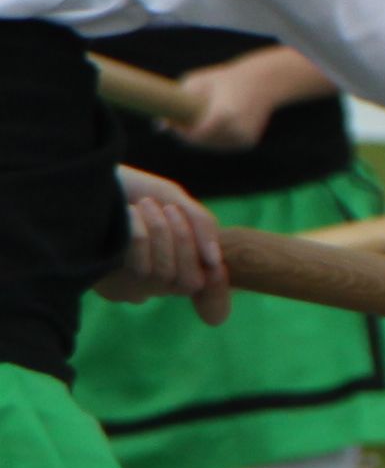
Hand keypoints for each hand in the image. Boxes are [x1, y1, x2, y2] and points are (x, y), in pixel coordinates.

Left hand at [99, 170, 230, 319]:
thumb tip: (215, 262)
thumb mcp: (173, 200)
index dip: (217, 286)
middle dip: (183, 239)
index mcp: (173, 267)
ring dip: (161, 234)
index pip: (204, 288)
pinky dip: (140, 236)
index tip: (216, 264)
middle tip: (167, 208)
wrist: (83, 179)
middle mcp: (151, 284)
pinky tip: (128, 216)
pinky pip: (138, 269)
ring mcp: (127, 286)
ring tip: (146, 205)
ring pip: (162, 275)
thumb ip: (201, 225)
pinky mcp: (104, 283)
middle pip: (187, 282)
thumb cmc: (131, 189)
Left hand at [160, 51, 308, 152]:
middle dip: (188, 135)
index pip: (194, 135)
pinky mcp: (248, 142)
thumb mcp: (197, 82)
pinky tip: (216, 125)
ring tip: (199, 120)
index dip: (180, 131)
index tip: (172, 122)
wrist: (264, 82)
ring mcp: (243, 138)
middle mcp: (236, 130)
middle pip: (201, 142)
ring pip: (211, 146)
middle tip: (182, 122)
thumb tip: (159, 126)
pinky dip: (215, 139)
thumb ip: (177, 101)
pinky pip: (223, 146)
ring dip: (201, 139)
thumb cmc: (225, 79)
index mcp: (224, 115)